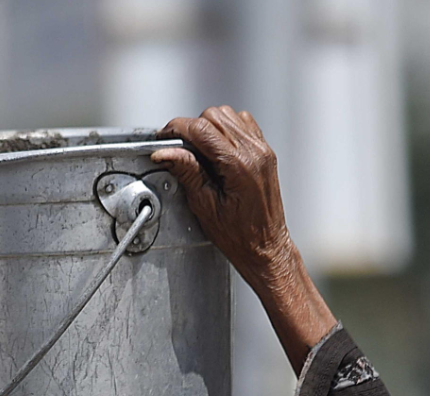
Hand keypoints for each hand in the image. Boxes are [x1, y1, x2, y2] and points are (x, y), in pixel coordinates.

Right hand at [152, 106, 335, 371]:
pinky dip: (225, 129)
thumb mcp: (205, 206)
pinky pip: (243, 124)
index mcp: (239, 165)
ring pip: (228, 115)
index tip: (163, 138)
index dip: (176, 129)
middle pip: (214, 116)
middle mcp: (255, 152)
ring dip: (208, 126)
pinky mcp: (265, 152)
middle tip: (178, 149)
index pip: (202, 128)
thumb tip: (165, 152)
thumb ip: (187, 172)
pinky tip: (215, 149)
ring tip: (197, 150)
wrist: (266, 245)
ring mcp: (263, 149)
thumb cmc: (238, 234)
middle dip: (191, 128)